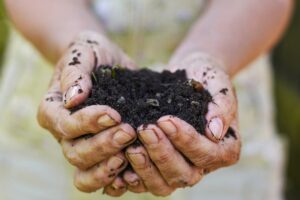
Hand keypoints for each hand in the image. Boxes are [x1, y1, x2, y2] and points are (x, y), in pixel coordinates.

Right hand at [37, 31, 136, 191]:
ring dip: (108, 166)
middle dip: (103, 145)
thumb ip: (75, 73)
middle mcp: (64, 133)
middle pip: (76, 152)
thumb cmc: (90, 54)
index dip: (88, 123)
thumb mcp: (83, 53)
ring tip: (130, 154)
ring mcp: (82, 144)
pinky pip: (103, 174)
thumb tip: (74, 98)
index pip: (66, 126)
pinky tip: (133, 171)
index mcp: (53, 110)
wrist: (104, 60)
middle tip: (129, 132)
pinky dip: (115, 178)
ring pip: (87, 170)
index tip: (114, 114)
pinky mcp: (101, 151)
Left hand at [108, 53, 240, 195]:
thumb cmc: (206, 79)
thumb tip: (215, 132)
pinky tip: (118, 164)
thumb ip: (222, 107)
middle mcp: (202, 165)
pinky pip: (145, 181)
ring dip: (145, 167)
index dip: (186, 141)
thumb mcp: (219, 85)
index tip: (166, 120)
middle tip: (145, 129)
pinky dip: (131, 178)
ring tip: (130, 147)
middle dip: (162, 153)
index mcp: (224, 149)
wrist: (188, 76)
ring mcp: (179, 169)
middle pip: (184, 174)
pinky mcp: (159, 168)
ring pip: (163, 184)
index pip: (206, 154)